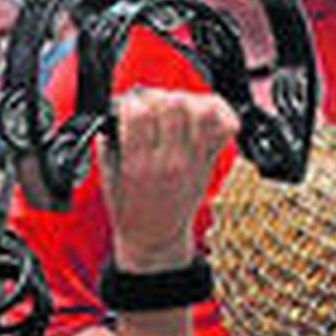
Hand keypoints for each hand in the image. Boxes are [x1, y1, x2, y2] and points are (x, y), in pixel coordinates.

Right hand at [103, 88, 237, 270]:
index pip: (139, 113)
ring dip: (185, 101)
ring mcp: (196, 160)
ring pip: (202, 110)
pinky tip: (200, 114)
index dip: (131, 104)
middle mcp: (171, 161)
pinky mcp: (212, 160)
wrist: (157, 237)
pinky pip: (227, 125)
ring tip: (173, 111)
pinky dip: (219, 112)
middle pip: (174, 104)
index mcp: (139, 166)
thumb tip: (114, 112)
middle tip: (150, 108)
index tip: (128, 109)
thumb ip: (108, 141)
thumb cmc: (131, 209)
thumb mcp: (107, 177)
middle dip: (157, 97)